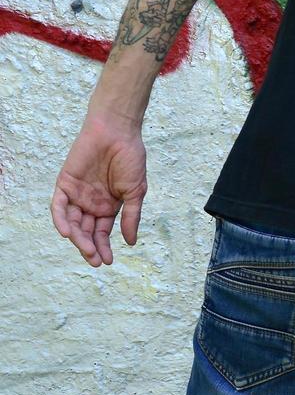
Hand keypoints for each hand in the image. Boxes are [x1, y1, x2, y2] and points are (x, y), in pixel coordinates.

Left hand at [50, 110, 147, 266]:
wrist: (117, 133)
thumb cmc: (130, 159)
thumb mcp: (135, 192)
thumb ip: (131, 216)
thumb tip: (131, 242)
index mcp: (108, 206)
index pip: (102, 232)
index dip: (103, 247)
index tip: (108, 261)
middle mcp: (91, 203)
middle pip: (86, 231)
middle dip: (89, 246)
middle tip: (95, 259)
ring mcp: (77, 194)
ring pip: (73, 222)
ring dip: (78, 237)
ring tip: (86, 249)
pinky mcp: (65, 184)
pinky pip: (59, 206)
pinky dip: (61, 219)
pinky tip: (67, 232)